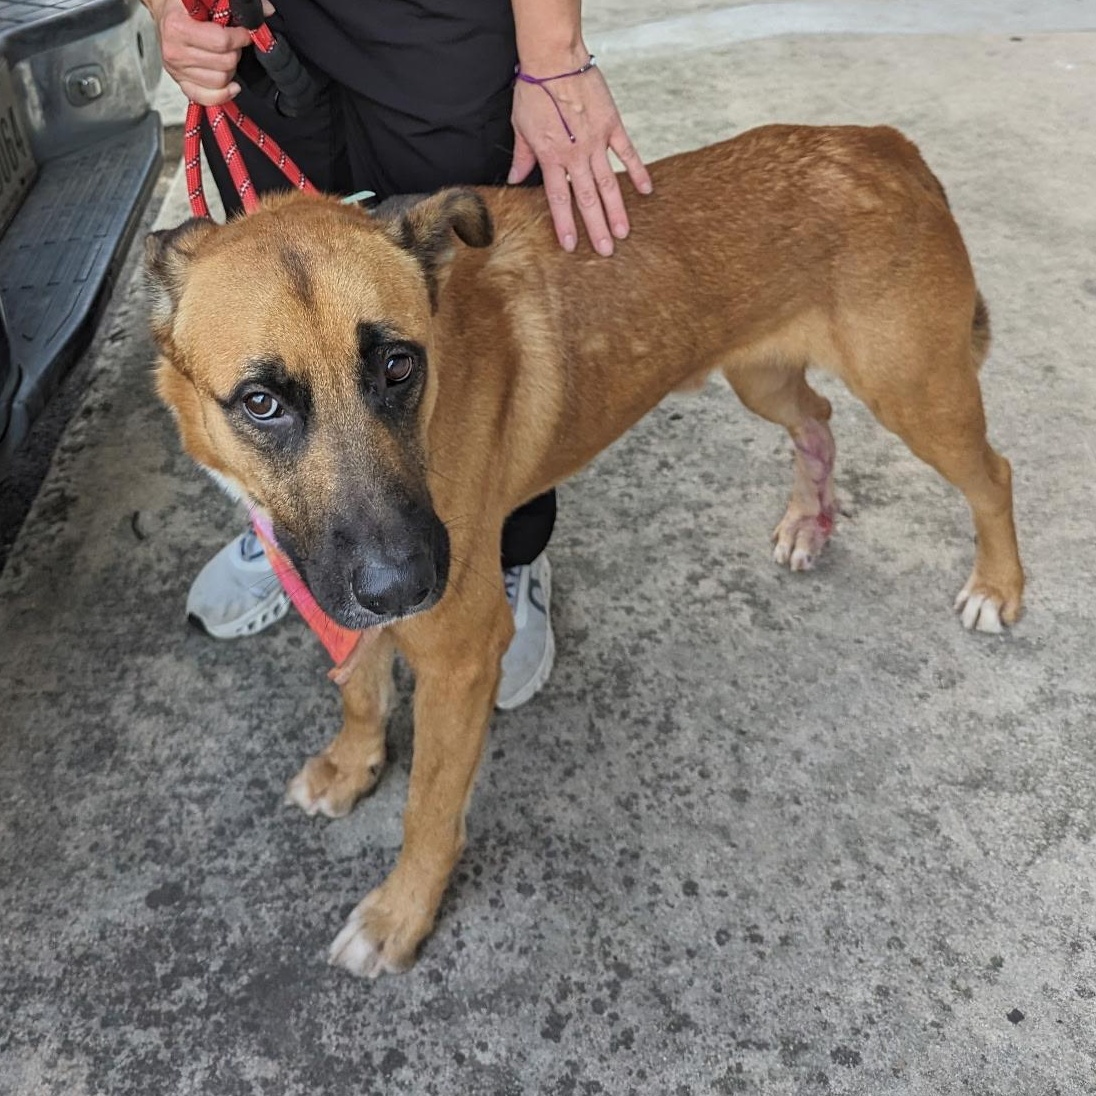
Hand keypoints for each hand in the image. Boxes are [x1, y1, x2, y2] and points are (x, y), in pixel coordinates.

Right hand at [144, 0, 251, 105]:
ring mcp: (177, 71)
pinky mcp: (181, 84)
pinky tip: (231, 85)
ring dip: (230, 70)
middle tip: (232, 43)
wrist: (165, 14)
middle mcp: (175, 51)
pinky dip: (224, 94)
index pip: (222, 41)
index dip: (240, 37)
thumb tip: (267, 11)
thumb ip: (234, 3)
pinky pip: (208, 98)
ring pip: (221, 81)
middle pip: (225, 63)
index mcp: (178, 27)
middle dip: (235, 52)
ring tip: (224, 56)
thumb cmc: (185, 7)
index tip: (245, 32)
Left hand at [508, 57, 651, 256]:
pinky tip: (645, 191)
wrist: (554, 58)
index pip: (559, 200)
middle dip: (597, 228)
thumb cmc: (534, 90)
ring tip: (624, 233)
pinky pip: (627, 153)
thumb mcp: (520, 127)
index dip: (565, 225)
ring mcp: (596, 141)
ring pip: (608, 183)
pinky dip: (637, 171)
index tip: (571, 247)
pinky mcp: (612, 125)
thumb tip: (516, 180)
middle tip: (607, 251)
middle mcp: (575, 155)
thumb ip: (523, 157)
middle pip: (587, 199)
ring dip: (617, 211)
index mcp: (551, 157)